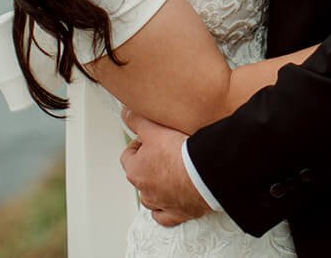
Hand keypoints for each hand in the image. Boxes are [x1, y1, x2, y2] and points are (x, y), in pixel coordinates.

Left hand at [120, 108, 211, 226]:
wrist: (204, 175)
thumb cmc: (179, 154)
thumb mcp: (154, 128)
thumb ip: (138, 121)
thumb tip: (126, 114)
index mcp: (135, 171)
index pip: (128, 155)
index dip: (139, 144)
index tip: (150, 138)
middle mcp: (145, 190)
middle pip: (140, 176)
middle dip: (149, 165)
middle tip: (164, 152)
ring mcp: (161, 204)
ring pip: (151, 198)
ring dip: (156, 188)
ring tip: (169, 175)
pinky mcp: (179, 213)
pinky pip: (166, 216)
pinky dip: (167, 208)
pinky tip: (172, 199)